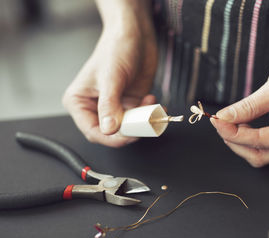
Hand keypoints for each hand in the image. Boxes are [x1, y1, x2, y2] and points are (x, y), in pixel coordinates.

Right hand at [63, 0, 156, 146]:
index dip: (111, 137)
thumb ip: (109, 105)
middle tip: (143, 123)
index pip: (93, 131)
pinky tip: (153, 102)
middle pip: (111, 133)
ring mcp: (115, 106)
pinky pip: (140, 119)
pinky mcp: (130, 104)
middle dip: (130, 130)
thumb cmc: (115, 48)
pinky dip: (149, 115)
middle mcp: (96, 107)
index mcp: (79, 102)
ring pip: (129, 128)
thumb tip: (109, 128)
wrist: (135, 35)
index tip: (128, 135)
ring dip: (143, 121)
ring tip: (150, 107)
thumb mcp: (111, 78)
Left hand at [211, 39, 268, 166]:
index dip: (233, 133)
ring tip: (227, 120)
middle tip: (219, 123)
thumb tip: (223, 118)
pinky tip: (239, 120)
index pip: (259, 142)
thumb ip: (248, 107)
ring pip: (261, 149)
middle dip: (236, 142)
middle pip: (260, 155)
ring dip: (241, 139)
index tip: (216, 121)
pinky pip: (265, 138)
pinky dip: (249, 132)